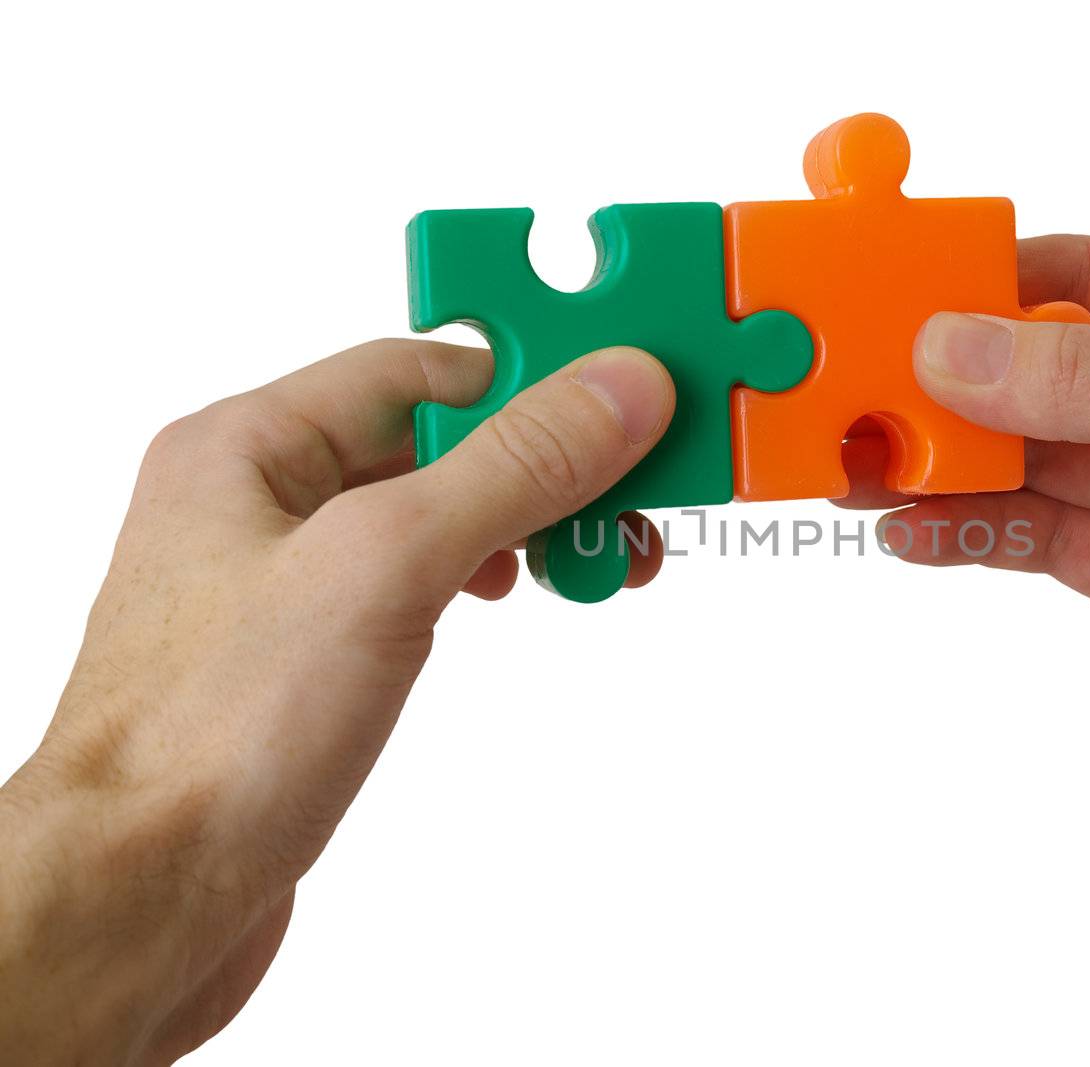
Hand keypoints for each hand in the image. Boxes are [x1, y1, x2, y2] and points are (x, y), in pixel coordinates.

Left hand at [0, 341, 673, 1064]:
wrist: (137, 903)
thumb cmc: (209, 738)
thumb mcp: (384, 566)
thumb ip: (511, 467)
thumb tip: (616, 390)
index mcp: (249, 444)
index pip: (424, 366)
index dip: (534, 378)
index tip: (630, 400)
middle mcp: (261, 502)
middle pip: (440, 440)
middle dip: (549, 464)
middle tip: (638, 499)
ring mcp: (285, 585)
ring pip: (438, 514)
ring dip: (530, 523)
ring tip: (602, 560)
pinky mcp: (312, 660)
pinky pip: (421, 583)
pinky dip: (488, 578)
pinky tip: (519, 599)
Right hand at [841, 235, 1089, 1056]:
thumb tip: (957, 342)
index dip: (998, 281)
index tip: (904, 295)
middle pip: (1047, 369)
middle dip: (955, 382)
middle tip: (861, 390)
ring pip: (1031, 457)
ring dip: (948, 463)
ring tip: (861, 468)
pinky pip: (1036, 534)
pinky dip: (971, 532)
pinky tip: (911, 534)